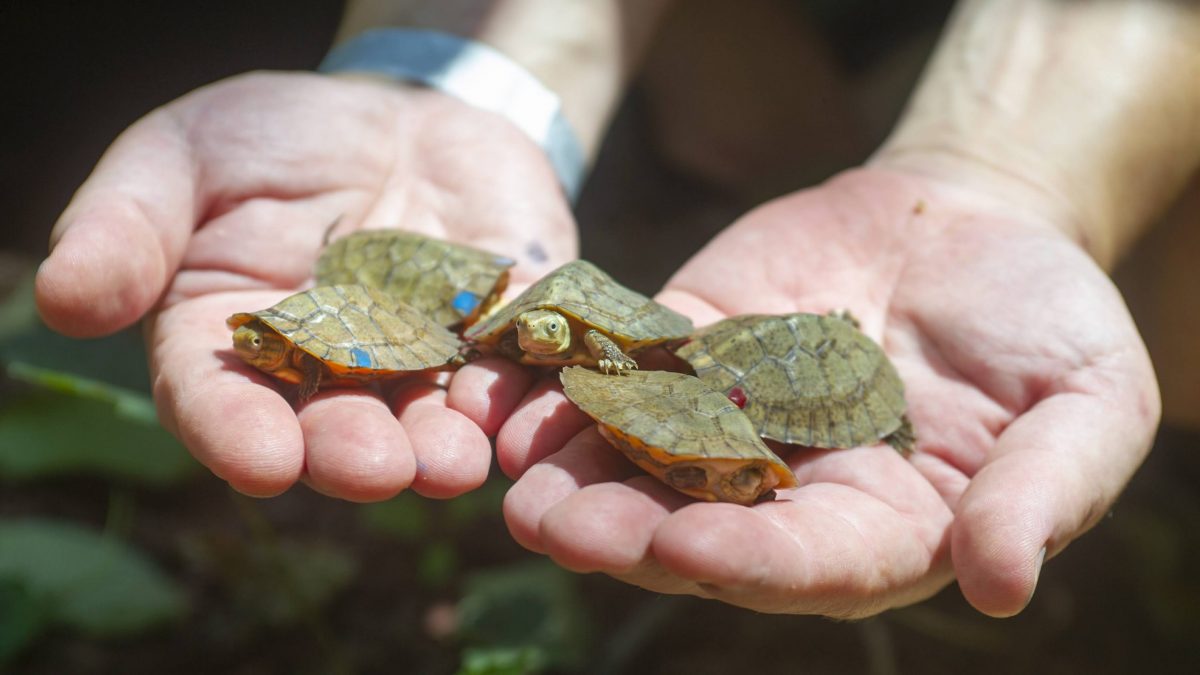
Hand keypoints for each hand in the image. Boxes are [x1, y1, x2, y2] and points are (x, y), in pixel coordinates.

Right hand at [35, 71, 576, 500]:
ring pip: (426, 420)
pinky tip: (520, 415)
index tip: (261, 463)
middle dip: (350, 453)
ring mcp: (419, 362)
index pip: (222, 402)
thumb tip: (61, 298)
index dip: (236, 434)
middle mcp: (328, 373)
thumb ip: (127, 223)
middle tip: (373, 470)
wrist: (401, 108)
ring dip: (438, 448)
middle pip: (331, 427)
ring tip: (451, 465)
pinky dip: (516, 399)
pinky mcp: (498, 338)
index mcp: (235, 344)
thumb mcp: (183, 154)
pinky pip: (511, 376)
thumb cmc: (274, 136)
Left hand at [497, 167, 1159, 616]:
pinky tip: (520, 396)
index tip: (686, 548)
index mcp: (881, 528)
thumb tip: (1001, 588)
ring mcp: (734, 418)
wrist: (978, 219)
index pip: (808, 563)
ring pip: (648, 458)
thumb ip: (1043, 495)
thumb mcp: (1087, 408)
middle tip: (558, 530)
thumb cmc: (1051, 323)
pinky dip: (580, 383)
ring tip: (518, 485)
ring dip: (581, 473)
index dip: (748, 560)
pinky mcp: (693, 347)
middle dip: (629, 533)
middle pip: (701, 525)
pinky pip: (632, 369)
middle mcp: (792, 490)